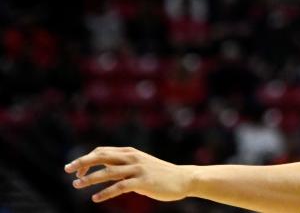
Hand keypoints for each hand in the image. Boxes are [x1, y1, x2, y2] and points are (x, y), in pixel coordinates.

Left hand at [65, 146, 191, 202]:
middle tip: (67, 170)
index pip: (102, 151)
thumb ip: (123, 165)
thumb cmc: (159, 174)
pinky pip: (120, 186)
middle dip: (83, 162)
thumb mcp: (140, 164)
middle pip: (102, 156)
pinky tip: (95, 198)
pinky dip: (106, 192)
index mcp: (130, 152)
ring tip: (76, 184)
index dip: (86, 159)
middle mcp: (132, 157)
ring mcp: (137, 169)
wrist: (182, 179)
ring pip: (108, 171)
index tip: (75, 169)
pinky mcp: (142, 181)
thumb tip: (104, 169)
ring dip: (90, 178)